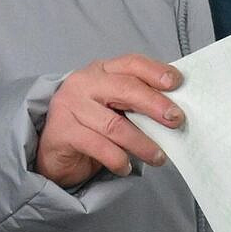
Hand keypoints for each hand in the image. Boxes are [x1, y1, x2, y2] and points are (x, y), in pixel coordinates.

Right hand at [35, 54, 183, 186]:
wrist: (53, 151)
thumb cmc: (91, 126)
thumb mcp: (115, 107)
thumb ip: (137, 102)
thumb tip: (175, 109)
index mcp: (100, 71)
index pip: (131, 64)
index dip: (155, 71)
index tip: (177, 83)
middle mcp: (83, 83)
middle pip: (125, 88)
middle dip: (155, 104)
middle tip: (176, 120)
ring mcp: (70, 106)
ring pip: (115, 125)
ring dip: (142, 143)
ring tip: (158, 157)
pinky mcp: (63, 132)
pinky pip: (99, 147)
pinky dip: (118, 160)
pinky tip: (126, 168)